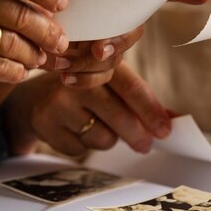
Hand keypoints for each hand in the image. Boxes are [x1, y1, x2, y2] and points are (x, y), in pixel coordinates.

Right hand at [2, 62, 170, 155]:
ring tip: (96, 125)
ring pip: (101, 136)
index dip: (150, 110)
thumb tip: (175, 119)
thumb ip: (141, 100)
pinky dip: (83, 146)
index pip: (131, 86)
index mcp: (98, 61)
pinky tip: (75, 131)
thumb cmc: (83, 93)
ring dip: (107, 139)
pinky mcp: (45, 122)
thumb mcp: (110, 86)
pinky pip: (80, 149)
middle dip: (137, 135)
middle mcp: (76, 77)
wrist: (34, 99)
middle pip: (118, 115)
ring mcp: (58, 99)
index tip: (165, 130)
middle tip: (145, 144)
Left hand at [43, 0, 210, 87]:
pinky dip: (83, 79)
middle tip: (98, 48)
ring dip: (90, 62)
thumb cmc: (34, 0)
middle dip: (118, 41)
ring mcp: (109, 43)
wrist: (19, 31)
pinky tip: (65, 77)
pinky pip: (101, 78)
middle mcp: (117, 16)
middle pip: (133, 30)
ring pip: (115, 59)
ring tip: (59, 58)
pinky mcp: (96, 66)